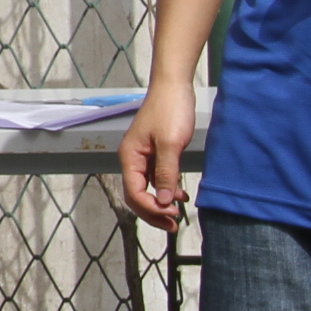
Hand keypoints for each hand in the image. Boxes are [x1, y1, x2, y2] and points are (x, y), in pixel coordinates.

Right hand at [119, 79, 197, 230]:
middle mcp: (133, 158)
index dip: (152, 208)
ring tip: (179, 212)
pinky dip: (167, 189)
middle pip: (137, 195)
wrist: (174, 85)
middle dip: (154, 212)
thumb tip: (163, 201)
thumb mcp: (170, 144)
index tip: (172, 215)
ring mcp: (143, 156)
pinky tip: (180, 193)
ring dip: (162, 203)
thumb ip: (166, 173)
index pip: (134, 193)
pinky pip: (156, 178)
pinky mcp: (155, 152)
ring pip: (147, 188)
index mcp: (130, 156)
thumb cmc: (170, 108)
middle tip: (174, 225)